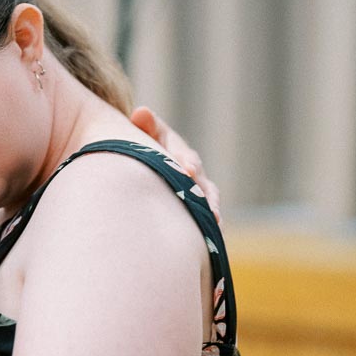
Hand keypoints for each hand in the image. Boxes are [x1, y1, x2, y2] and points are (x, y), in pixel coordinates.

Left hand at [131, 106, 220, 223]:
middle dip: (205, 195)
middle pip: (204, 184)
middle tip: (209, 206)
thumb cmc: (143, 144)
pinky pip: (203, 218)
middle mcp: (194, 172)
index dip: (188, 164)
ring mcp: (196, 190)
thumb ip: (146, 125)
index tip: (188, 171)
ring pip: (208, 202)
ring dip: (211, 212)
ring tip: (215, 224)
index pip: (187, 158)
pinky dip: (206, 228)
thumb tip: (140, 113)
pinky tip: (205, 242)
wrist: (144, 158)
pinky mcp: (195, 207)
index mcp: (180, 152)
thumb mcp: (145, 133)